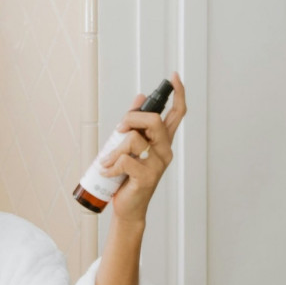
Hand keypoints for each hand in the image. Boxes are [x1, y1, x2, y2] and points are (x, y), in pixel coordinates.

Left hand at [99, 72, 186, 223]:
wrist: (128, 207)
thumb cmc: (129, 177)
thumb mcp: (131, 146)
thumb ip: (136, 123)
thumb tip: (140, 97)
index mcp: (163, 141)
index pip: (176, 114)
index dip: (178, 94)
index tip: (173, 77)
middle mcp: (165, 150)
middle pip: (154, 120)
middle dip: (131, 119)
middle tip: (119, 129)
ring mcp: (158, 164)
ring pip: (134, 140)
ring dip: (114, 149)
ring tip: (108, 161)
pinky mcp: (147, 177)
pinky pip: (125, 160)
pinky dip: (111, 166)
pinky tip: (108, 172)